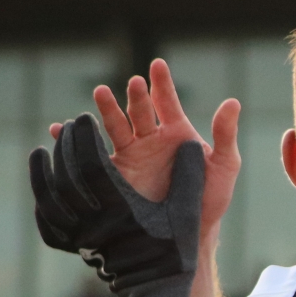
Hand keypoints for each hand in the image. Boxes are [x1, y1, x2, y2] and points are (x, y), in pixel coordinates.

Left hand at [30, 115, 203, 296]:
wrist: (158, 293)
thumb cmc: (176, 251)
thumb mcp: (186, 213)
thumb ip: (189, 177)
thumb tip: (192, 144)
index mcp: (119, 209)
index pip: (91, 163)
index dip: (85, 137)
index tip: (84, 118)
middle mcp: (93, 222)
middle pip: (67, 175)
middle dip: (66, 146)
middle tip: (70, 127)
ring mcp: (79, 237)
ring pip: (51, 197)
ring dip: (44, 171)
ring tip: (44, 151)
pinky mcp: (74, 248)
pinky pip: (47, 222)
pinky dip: (42, 200)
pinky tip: (43, 186)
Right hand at [50, 58, 238, 248]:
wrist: (190, 231)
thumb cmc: (211, 197)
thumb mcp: (225, 166)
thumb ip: (226, 134)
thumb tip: (233, 102)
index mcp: (177, 132)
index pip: (167, 101)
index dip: (162, 83)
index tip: (157, 65)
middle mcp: (151, 138)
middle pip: (140, 110)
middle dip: (136, 96)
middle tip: (134, 84)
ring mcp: (132, 153)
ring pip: (116, 125)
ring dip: (107, 109)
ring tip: (100, 93)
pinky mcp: (116, 172)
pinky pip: (93, 153)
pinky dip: (77, 140)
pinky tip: (62, 128)